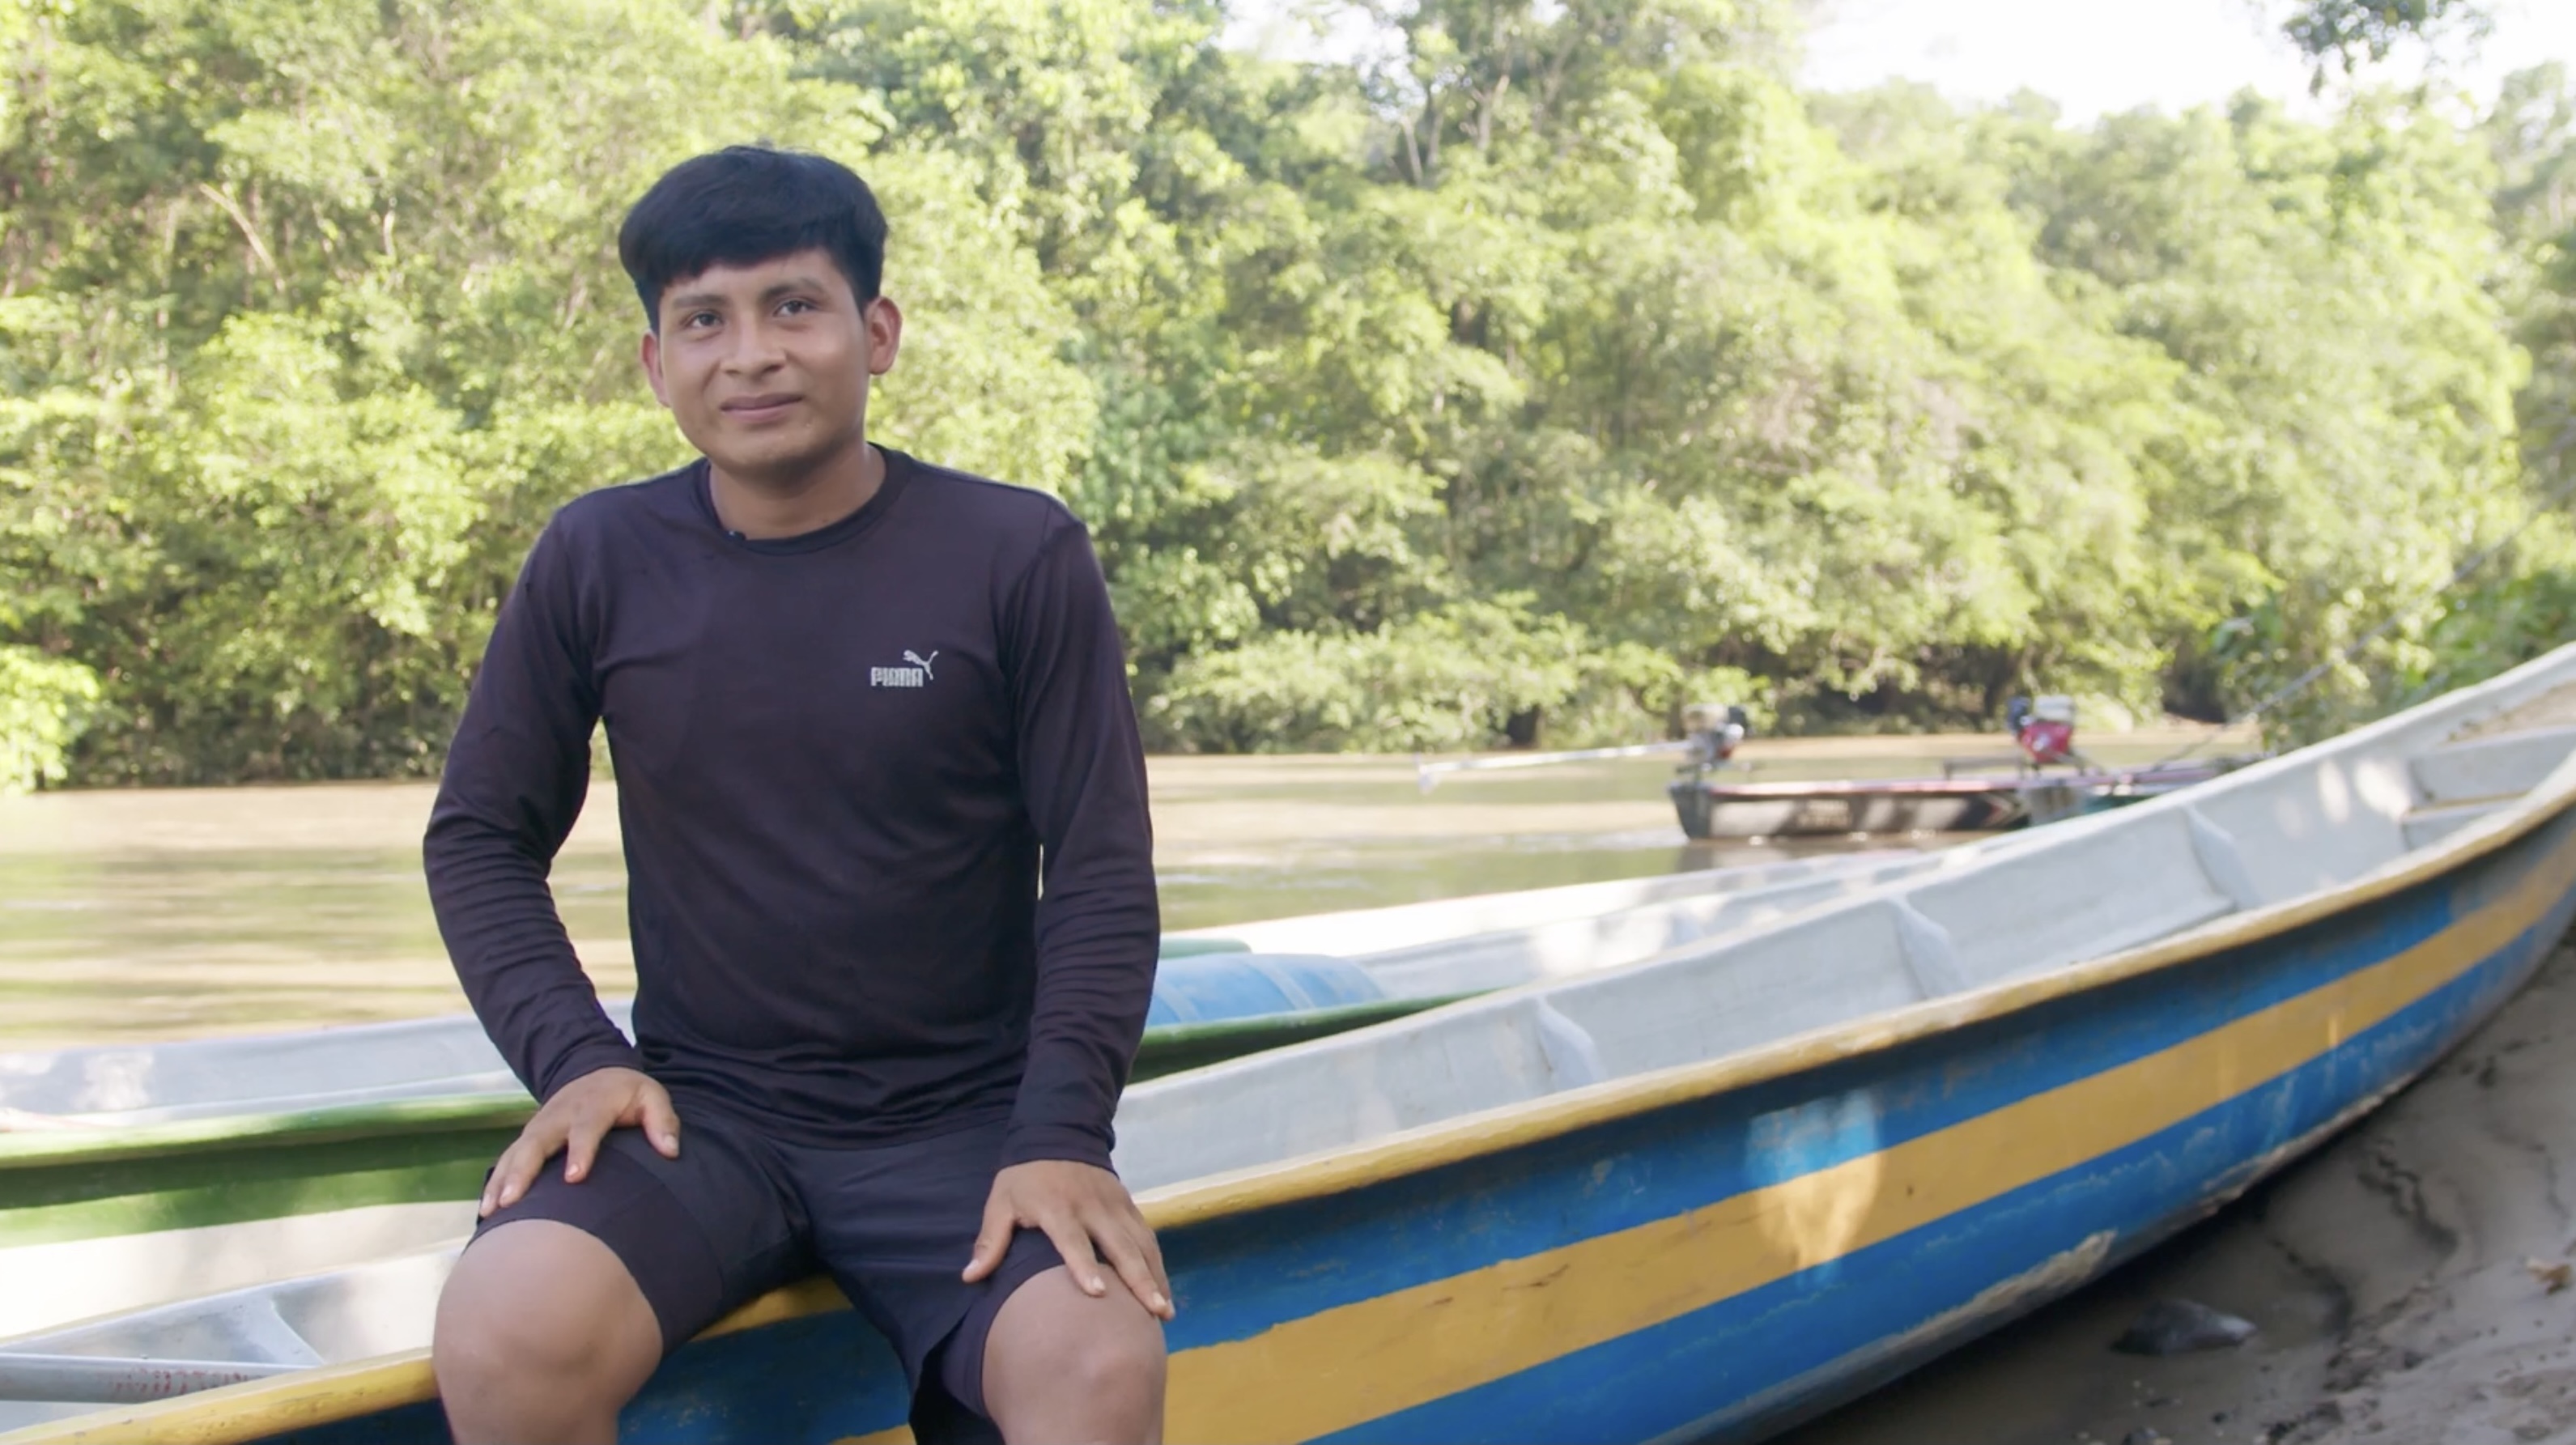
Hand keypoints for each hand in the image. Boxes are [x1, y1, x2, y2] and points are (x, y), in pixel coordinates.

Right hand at [479, 1066, 679, 1217]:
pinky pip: (507, 1160)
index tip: (574, 1178)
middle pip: (538, 1143)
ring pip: (516, 1153)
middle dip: (523, 1171)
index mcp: (594, 1105)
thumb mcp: (652, 1096)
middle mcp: (560, 1116)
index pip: (586, 1129)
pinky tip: (488, 1210)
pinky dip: (495, 1182)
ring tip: (493, 1210)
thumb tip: (671, 1150)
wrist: (596, 1071)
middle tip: (513, 1200)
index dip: (580, 1152)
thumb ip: (663, 1121)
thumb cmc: (627, 1093)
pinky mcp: (529, 1137)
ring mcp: (540, 1126)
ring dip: (502, 1180)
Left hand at [964, 1160, 1172, 1320]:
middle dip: (1139, 1279)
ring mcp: (1115, 1206)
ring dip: (1155, 1276)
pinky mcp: (1128, 1205)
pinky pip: (1147, 1236)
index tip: (1098, 1293)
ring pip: (1140, 1243)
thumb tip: (970, 1277)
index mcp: (1058, 1207)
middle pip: (1120, 1246)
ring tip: (1164, 1311)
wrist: (1059, 1134)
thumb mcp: (1001, 1202)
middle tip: (1153, 1312)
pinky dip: (1157, 1263)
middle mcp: (1092, 1208)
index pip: (1073, 1240)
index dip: (1085, 1265)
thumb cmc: (1025, 1178)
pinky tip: (1162, 1290)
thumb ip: (991, 1240)